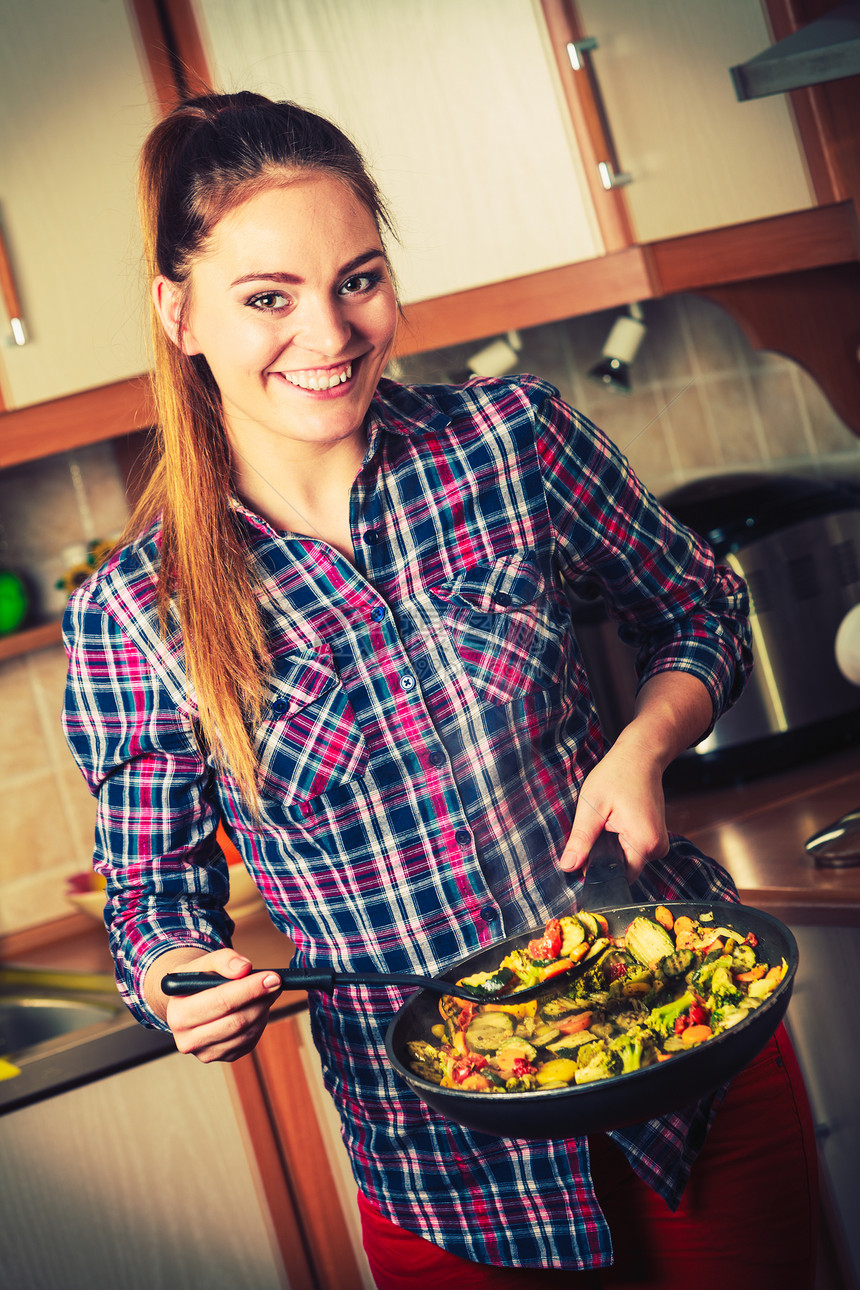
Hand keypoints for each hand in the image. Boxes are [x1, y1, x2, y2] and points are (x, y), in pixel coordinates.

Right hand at [147, 946, 281, 1063]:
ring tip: (266, 991)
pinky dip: (259, 1022)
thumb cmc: (198, 979)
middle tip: (275, 982)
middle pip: (236, 1021)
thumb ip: (223, 960)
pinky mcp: (223, 1057)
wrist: (190, 999)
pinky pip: (250, 1041)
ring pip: (247, 1032)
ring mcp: (205, 1053)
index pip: (221, 1002)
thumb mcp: (204, 962)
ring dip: (262, 1009)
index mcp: (178, 1014)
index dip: (250, 989)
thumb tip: (244, 969)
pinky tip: (257, 1006)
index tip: (272, 977)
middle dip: (261, 999)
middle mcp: (188, 1039)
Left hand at [558, 740, 667, 882]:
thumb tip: (568, 867)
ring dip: (611, 848)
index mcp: (644, 844)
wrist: (640, 755)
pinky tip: (614, 822)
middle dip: (603, 857)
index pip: (617, 878)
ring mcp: (658, 843)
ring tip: (606, 822)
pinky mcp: (655, 838)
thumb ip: (581, 840)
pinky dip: (619, 841)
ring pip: (627, 860)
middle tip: (595, 829)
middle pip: (622, 870)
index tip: (583, 857)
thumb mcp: (591, 807)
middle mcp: (657, 848)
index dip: (596, 872)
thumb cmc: (617, 775)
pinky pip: (633, 850)